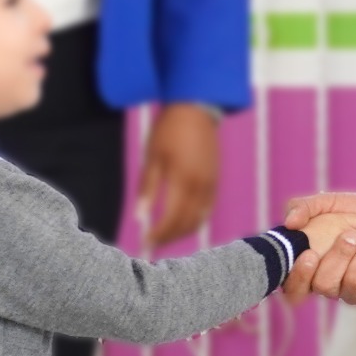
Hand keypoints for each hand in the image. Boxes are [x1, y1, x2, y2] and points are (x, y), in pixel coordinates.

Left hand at [138, 102, 221, 246]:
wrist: (196, 109)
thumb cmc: (168, 131)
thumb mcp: (152, 157)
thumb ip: (147, 189)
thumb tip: (139, 217)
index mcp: (183, 181)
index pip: (172, 219)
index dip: (159, 234)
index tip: (146, 242)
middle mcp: (201, 187)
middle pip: (187, 224)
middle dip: (170, 238)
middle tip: (153, 246)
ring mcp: (211, 185)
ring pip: (199, 220)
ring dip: (182, 233)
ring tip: (165, 237)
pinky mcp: (216, 181)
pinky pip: (207, 209)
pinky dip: (195, 221)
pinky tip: (182, 223)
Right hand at [279, 203, 355, 307]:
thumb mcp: (330, 202)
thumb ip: (305, 206)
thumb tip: (290, 222)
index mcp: (312, 268)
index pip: (294, 287)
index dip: (299, 276)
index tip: (309, 254)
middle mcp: (330, 285)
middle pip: (324, 285)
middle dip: (339, 257)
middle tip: (350, 235)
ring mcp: (354, 294)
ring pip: (354, 283)